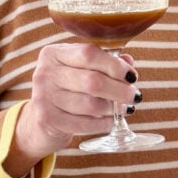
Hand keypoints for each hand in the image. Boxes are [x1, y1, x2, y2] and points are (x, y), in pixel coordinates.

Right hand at [5, 43, 139, 175]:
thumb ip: (105, 62)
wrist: (43, 119)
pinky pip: (85, 124)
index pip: (89, 54)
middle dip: (120, 90)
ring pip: (91, 105)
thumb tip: (128, 63)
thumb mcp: (82, 69)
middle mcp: (45, 73)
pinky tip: (111, 120)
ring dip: (113, 108)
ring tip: (124, 109)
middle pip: (92, 81)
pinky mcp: (47, 119)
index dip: (115, 65)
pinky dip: (103, 123)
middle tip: (134, 96)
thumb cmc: (69, 88)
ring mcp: (43, 97)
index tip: (132, 76)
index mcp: (54, 53)